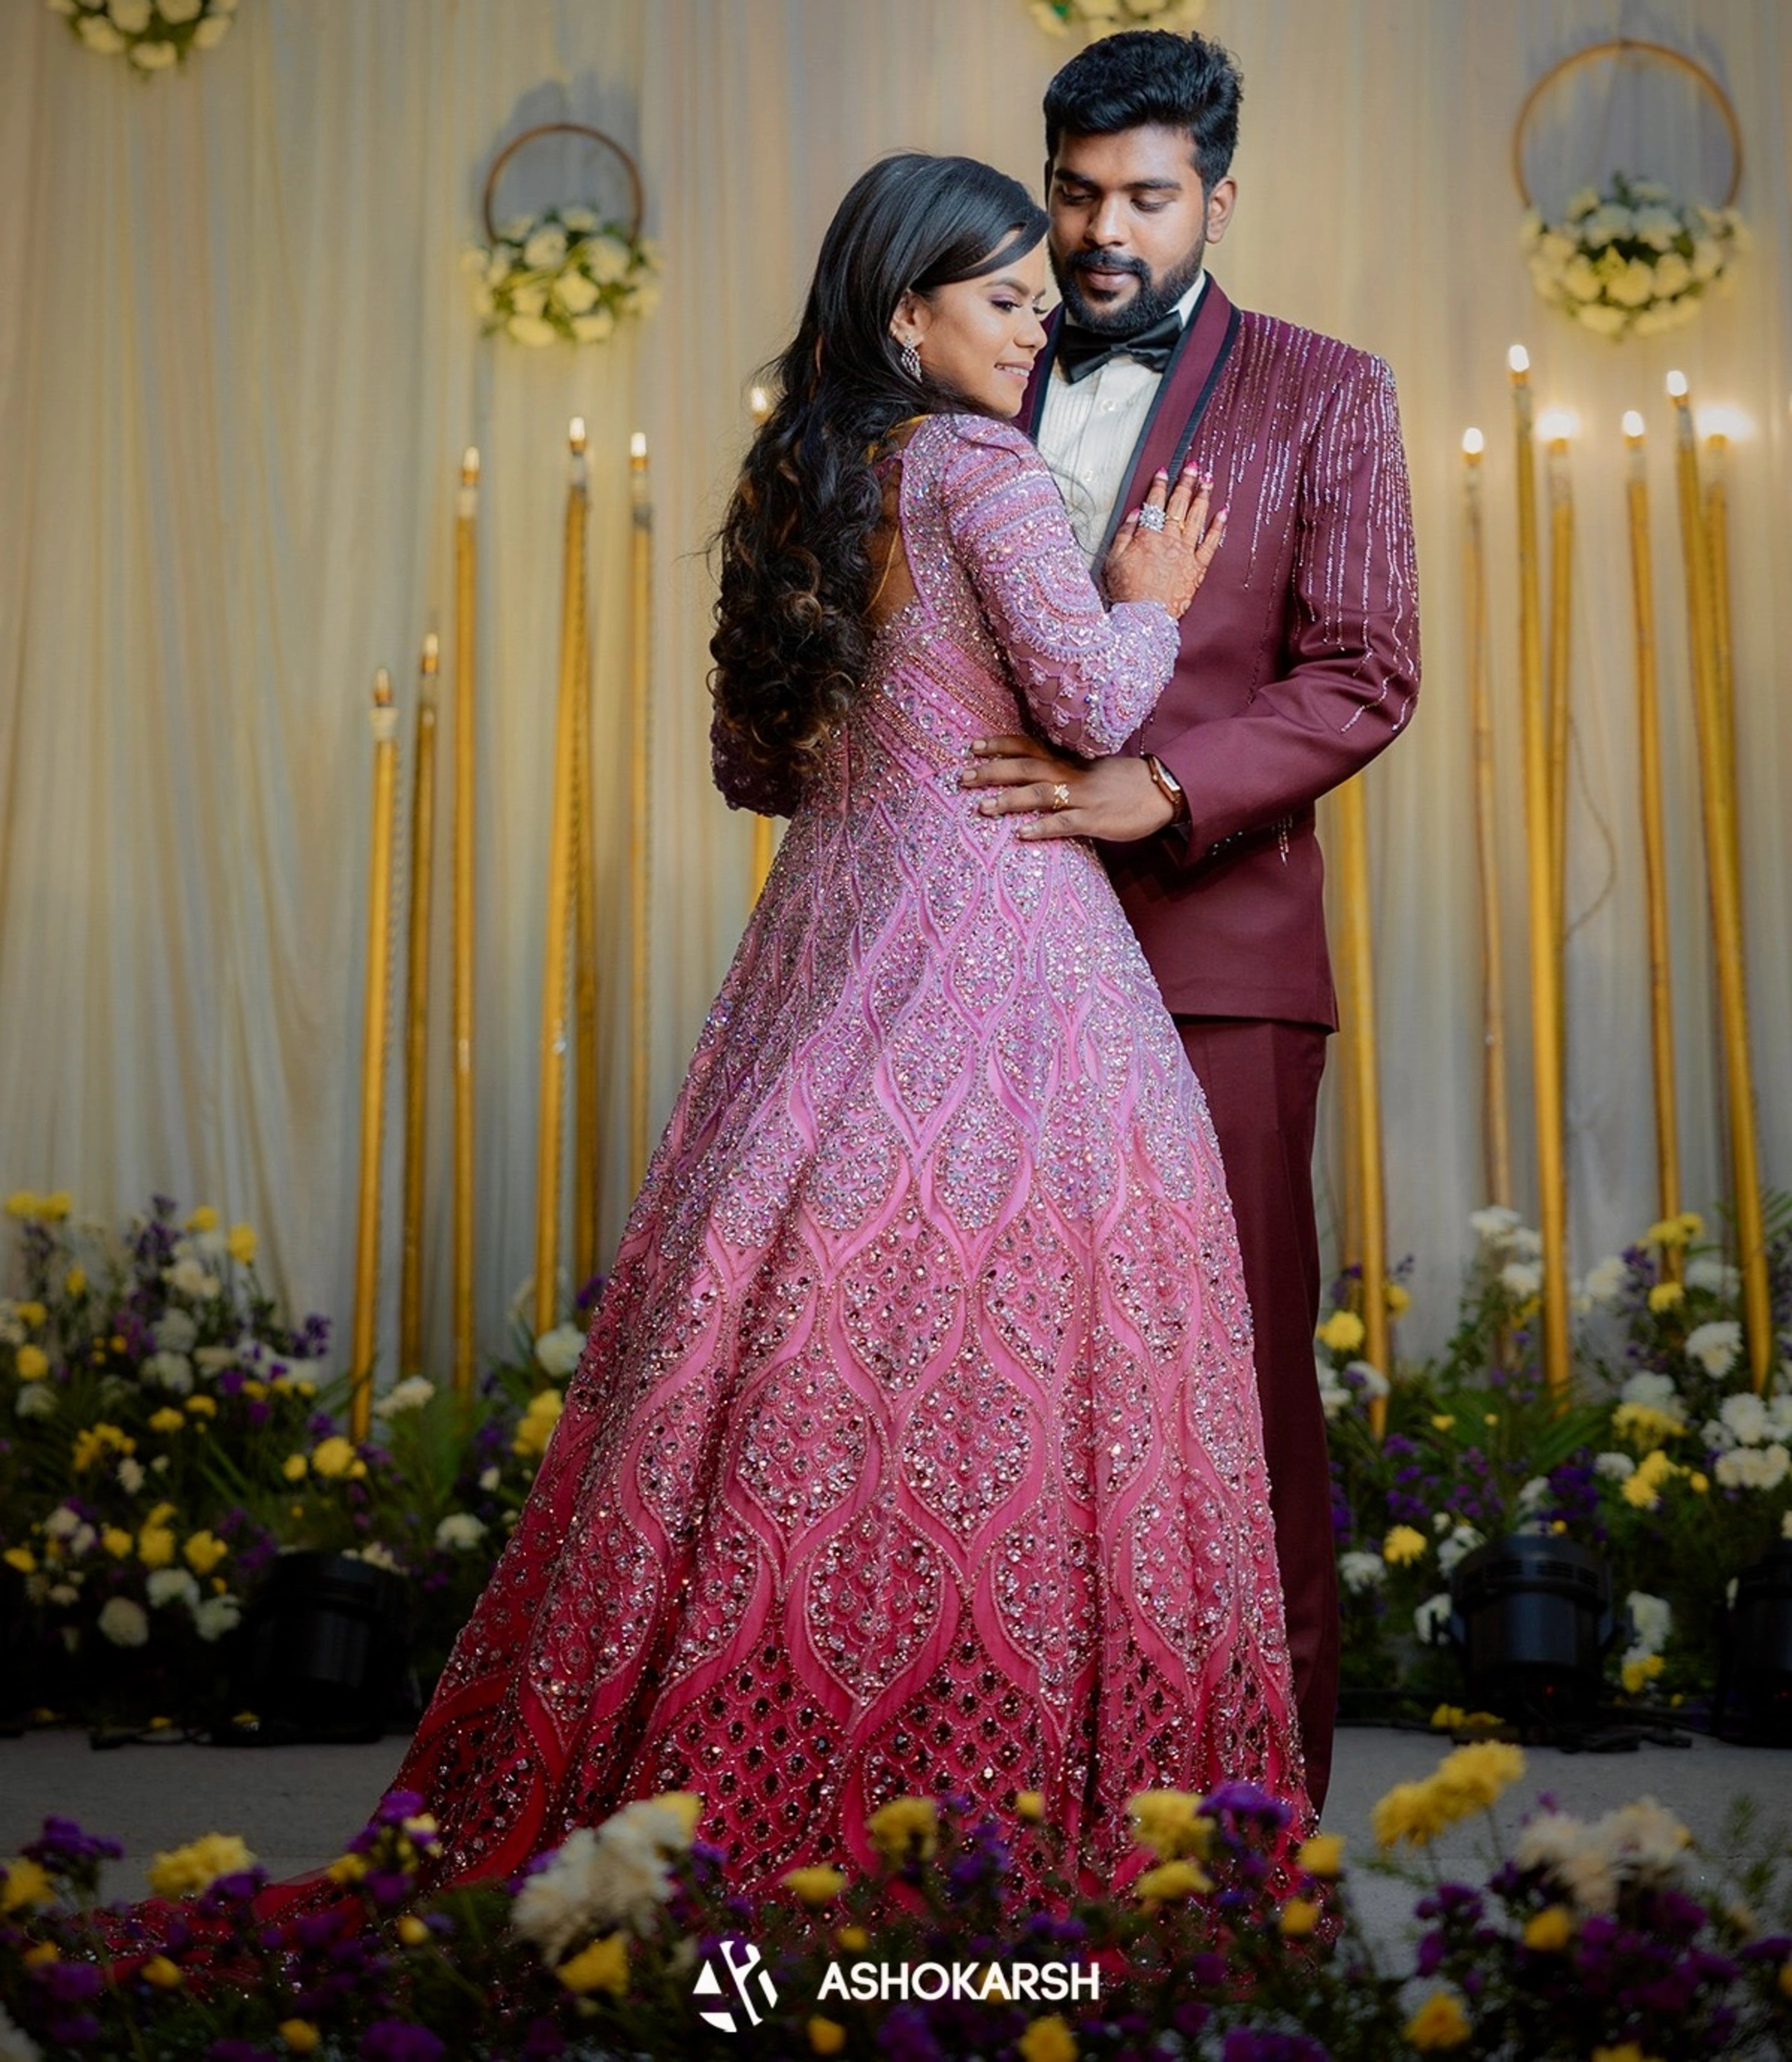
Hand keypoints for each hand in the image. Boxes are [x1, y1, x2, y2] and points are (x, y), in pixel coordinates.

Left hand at [959, 735, 1176, 843]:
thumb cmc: (1123, 781)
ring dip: (1010, 800)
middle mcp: (1071, 773)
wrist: (1161, 789)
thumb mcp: (1090, 766)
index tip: (973, 746)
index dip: (1000, 746)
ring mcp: (1083, 795)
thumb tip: (1033, 773)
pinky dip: (1043, 828)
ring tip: (983, 808)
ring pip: (1040, 794)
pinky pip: (1065, 823)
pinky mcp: (1096, 818)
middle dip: (992, 772)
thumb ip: (1063, 768)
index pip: (1028, 746)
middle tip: (962, 777)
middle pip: (1025, 767)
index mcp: (1068, 760)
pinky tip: (1022, 834)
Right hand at [1104, 463, 1226, 615]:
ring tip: (1207, 481)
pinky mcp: (1197, 567)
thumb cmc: (1127, 592)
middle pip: (1179, 504)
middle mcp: (1169, 539)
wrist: (1144, 617)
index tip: (1164, 472)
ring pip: (1196, 518)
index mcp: (1148, 535)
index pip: (1155, 503)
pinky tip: (1223, 512)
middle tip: (1191, 466)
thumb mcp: (1114, 560)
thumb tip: (1136, 513)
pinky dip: (1218, 526)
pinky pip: (1211, 543)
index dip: (1159, 485)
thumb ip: (1125, 533)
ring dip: (1203, 497)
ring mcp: (1186, 552)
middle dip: (1185, 482)